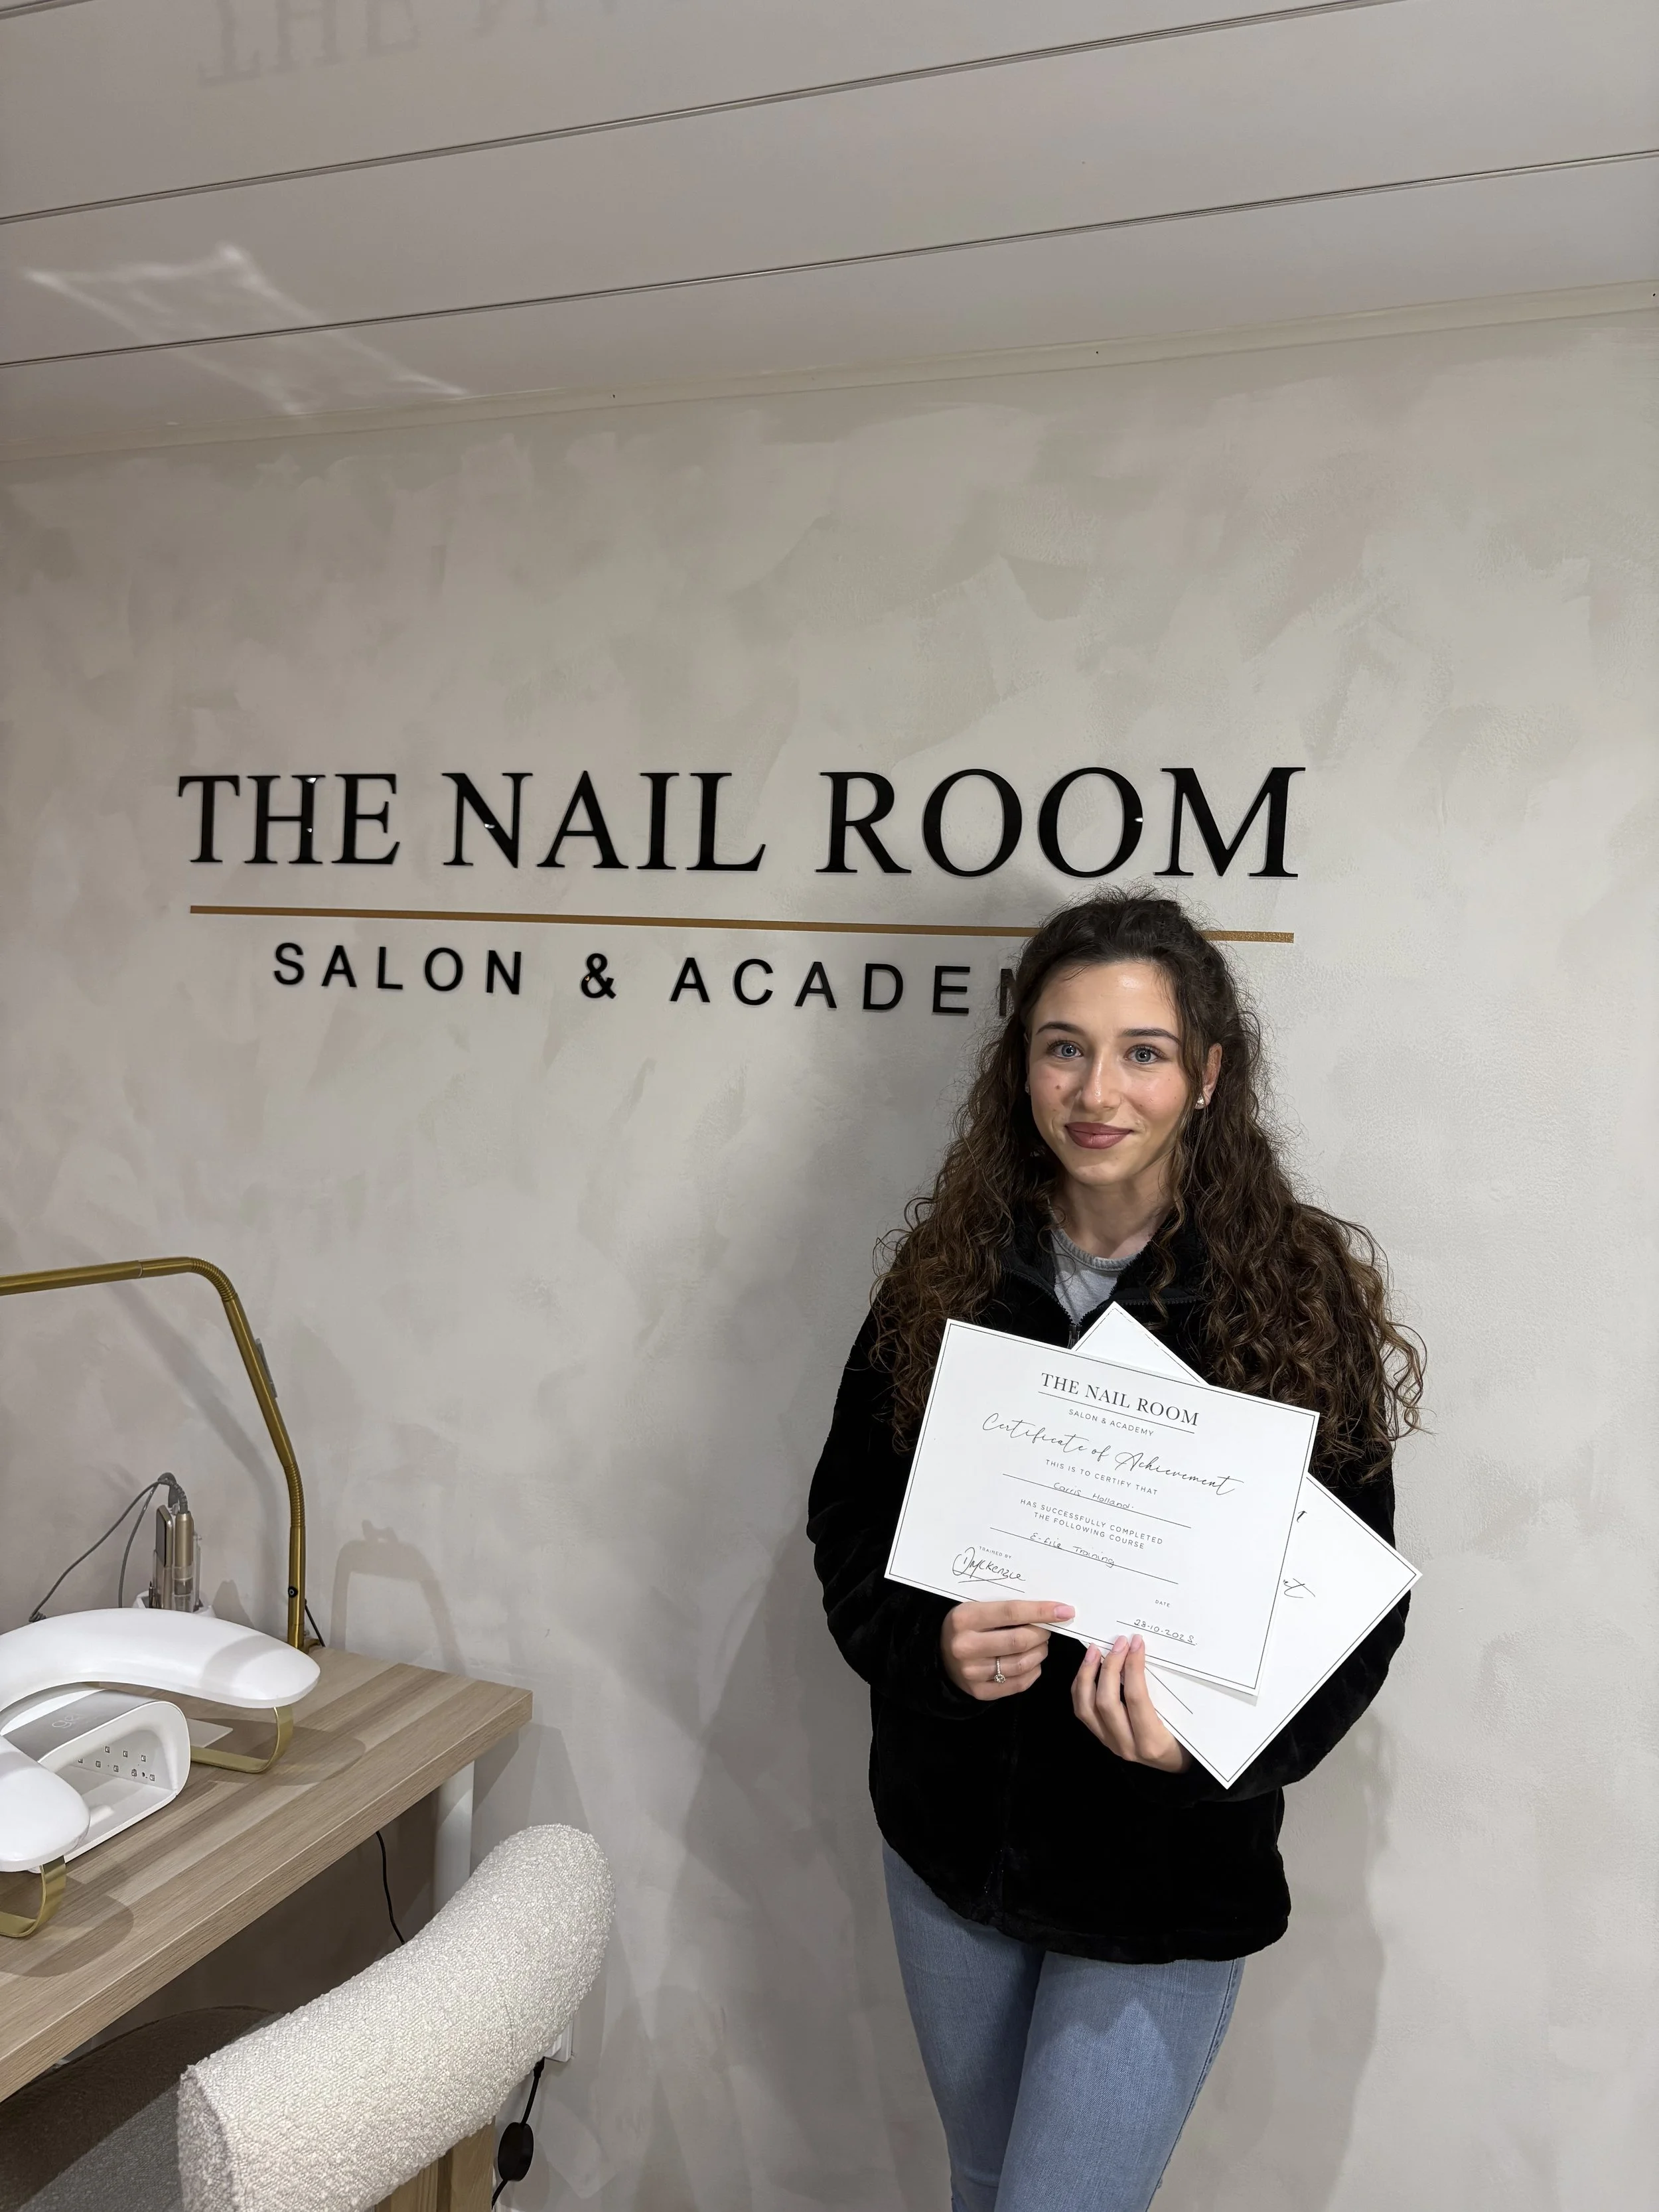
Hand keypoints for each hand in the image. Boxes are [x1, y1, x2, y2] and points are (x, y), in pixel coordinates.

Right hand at [941, 1599, 1074, 1700]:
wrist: (939, 1655)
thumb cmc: (966, 1625)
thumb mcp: (976, 1607)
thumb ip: (1006, 1608)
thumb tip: (1048, 1609)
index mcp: (964, 1618)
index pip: (1011, 1612)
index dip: (1041, 1611)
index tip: (1064, 1610)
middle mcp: (965, 1646)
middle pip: (1019, 1640)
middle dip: (1042, 1634)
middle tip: (1048, 1629)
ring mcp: (972, 1672)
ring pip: (1022, 1663)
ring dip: (1040, 1652)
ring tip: (1040, 1645)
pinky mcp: (980, 1692)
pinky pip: (1019, 1683)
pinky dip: (1034, 1671)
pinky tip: (1033, 1662)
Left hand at [1071, 1635, 1190, 1771]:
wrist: (1174, 1767)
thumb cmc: (1184, 1741)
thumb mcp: (1182, 1721)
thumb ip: (1164, 1694)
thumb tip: (1143, 1655)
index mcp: (1151, 1741)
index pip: (1136, 1699)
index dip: (1133, 1667)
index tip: (1136, 1643)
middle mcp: (1126, 1745)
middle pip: (1106, 1702)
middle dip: (1110, 1667)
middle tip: (1118, 1643)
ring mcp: (1110, 1744)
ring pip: (1086, 1708)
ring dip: (1088, 1675)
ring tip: (1095, 1651)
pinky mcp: (1101, 1739)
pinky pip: (1082, 1712)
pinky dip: (1081, 1687)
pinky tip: (1087, 1668)